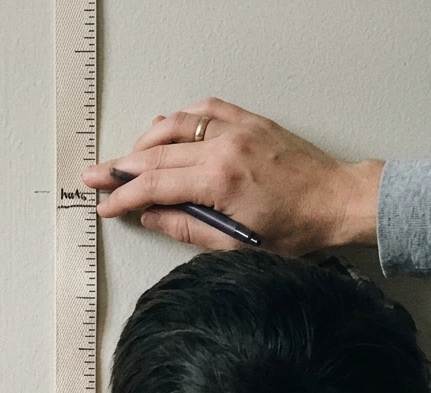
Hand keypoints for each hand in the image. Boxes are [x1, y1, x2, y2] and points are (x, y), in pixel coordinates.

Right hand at [80, 97, 382, 255]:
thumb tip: (149, 217)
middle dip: (120, 168)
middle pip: (156, 155)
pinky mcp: (250, 122)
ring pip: (174, 126)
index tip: (105, 205)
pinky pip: (204, 109)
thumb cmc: (296, 228)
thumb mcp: (235, 244)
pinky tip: (168, 131)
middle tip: (94, 176)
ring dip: (144, 142)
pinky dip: (180, 119)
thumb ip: (185, 227)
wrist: (337, 202)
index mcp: (219, 182)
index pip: (154, 186)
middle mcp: (225, 148)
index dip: (123, 197)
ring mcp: (237, 129)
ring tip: (127, 159)